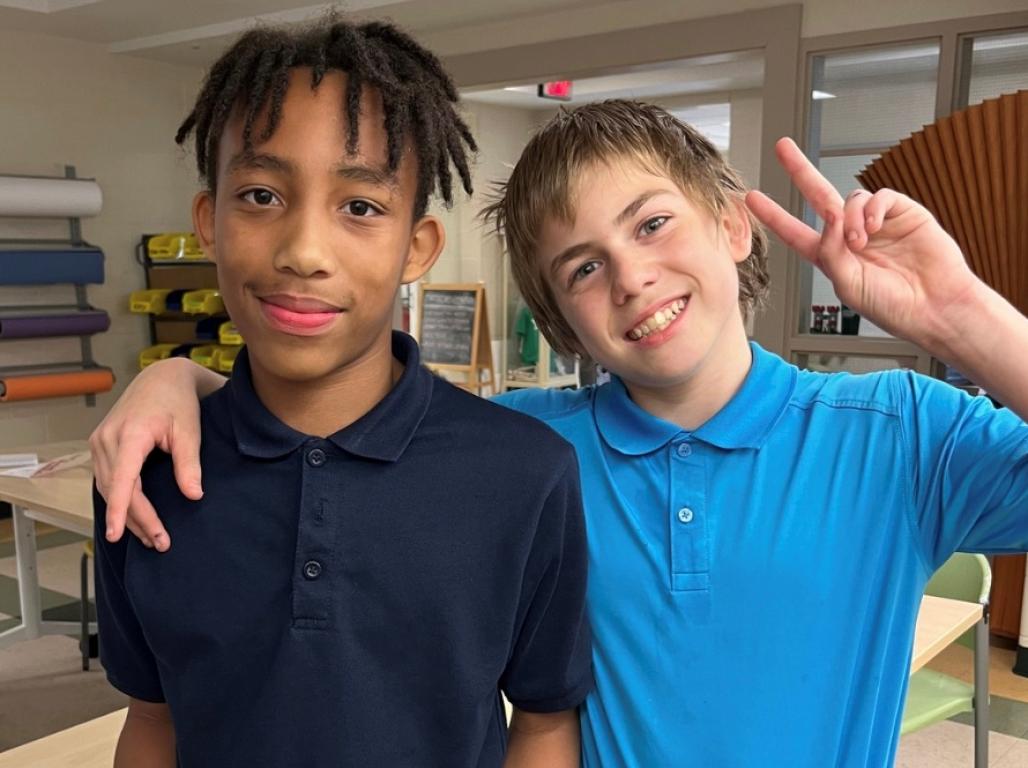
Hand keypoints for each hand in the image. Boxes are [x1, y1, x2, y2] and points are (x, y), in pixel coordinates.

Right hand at [89, 358, 204, 550]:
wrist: (162, 378)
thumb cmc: (178, 402)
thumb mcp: (190, 431)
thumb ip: (189, 464)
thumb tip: (193, 496)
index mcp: (130, 434)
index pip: (121, 479)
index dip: (119, 510)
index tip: (115, 535)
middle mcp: (108, 438)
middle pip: (117, 490)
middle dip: (136, 520)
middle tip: (160, 542)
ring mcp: (100, 442)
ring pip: (109, 488)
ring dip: (127, 515)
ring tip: (151, 538)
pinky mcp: (101, 445)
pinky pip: (106, 480)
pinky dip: (120, 500)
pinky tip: (135, 518)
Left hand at [746, 138, 980, 350]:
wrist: (935, 306)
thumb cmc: (892, 305)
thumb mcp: (848, 284)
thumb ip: (831, 252)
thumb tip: (828, 218)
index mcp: (832, 257)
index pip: (795, 232)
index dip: (774, 215)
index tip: (751, 198)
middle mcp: (851, 236)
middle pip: (819, 196)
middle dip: (800, 170)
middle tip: (782, 146)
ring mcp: (877, 222)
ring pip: (851, 199)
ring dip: (850, 217)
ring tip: (860, 241)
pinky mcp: (904, 213)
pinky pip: (880, 197)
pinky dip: (873, 208)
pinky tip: (874, 226)